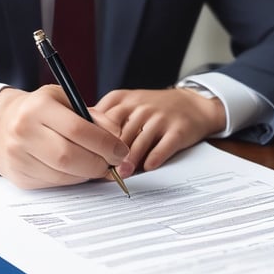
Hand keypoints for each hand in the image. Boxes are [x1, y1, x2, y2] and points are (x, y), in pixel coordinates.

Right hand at [0, 85, 129, 189]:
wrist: (1, 124)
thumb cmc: (41, 109)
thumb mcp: (66, 100)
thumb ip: (94, 117)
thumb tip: (118, 138)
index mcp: (38, 106)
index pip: (78, 129)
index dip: (105, 143)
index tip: (121, 150)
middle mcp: (24, 130)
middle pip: (70, 157)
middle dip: (99, 163)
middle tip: (114, 163)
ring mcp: (18, 156)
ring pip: (63, 174)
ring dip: (88, 173)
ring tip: (97, 164)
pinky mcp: (19, 176)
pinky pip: (55, 183)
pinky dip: (73, 179)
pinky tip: (77, 169)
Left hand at [95, 87, 225, 176]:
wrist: (192, 104)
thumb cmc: (152, 109)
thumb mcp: (127, 104)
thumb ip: (105, 119)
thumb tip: (81, 144)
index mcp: (122, 99)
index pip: (101, 119)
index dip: (94, 140)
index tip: (88, 156)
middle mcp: (141, 106)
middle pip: (119, 134)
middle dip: (110, 155)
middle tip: (103, 171)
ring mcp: (160, 117)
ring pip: (139, 143)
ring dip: (130, 162)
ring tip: (122, 174)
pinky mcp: (178, 130)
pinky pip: (162, 148)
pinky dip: (153, 160)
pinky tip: (147, 168)